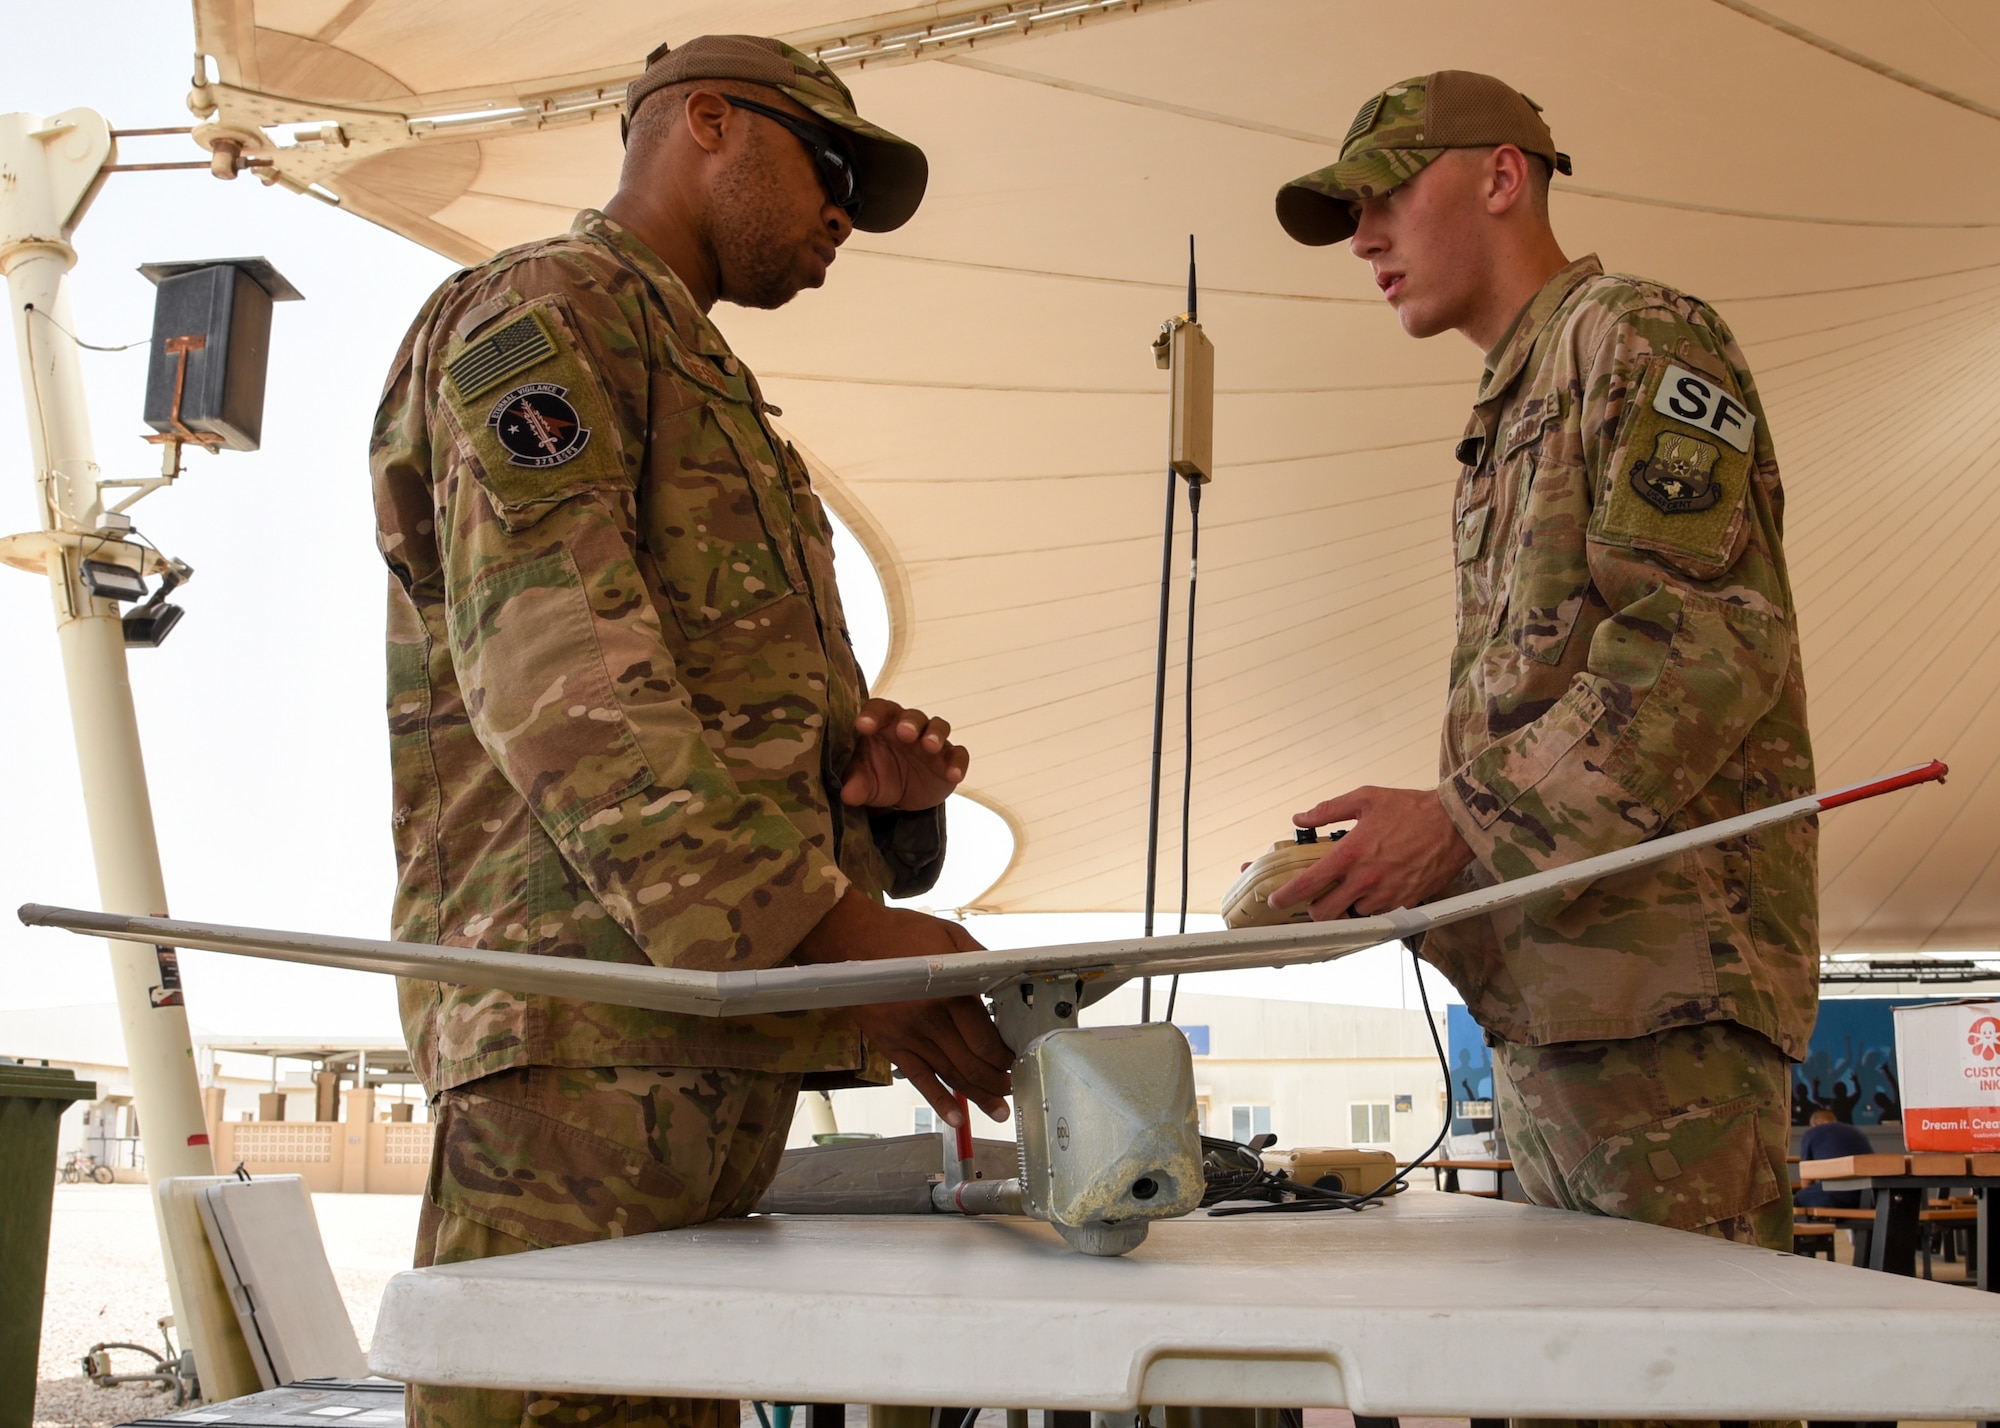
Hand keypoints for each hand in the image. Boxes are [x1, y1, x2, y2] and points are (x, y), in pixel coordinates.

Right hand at [795, 890, 1011, 1126]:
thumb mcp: (948, 934)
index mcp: (948, 992)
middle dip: (998, 1079)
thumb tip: (1006, 979)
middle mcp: (929, 1020)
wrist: (848, 939)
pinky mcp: (891, 1047)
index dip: (1005, 1054)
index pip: (985, 1037)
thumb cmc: (899, 934)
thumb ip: (978, 958)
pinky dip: (940, 1102)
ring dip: (978, 1095)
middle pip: (972, 1063)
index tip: (1017, 1058)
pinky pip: (920, 1080)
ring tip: (999, 1109)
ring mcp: (908, 1037)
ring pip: (951, 1076)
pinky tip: (958, 1119)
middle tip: (1013, 1085)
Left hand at [839, 698, 967, 810]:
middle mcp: (909, 726)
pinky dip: (958, 763)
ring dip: (935, 734)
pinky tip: (954, 775)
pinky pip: (958, 754)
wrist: (902, 796)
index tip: (863, 726)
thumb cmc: (877, 775)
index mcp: (883, 724)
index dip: (872, 715)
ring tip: (931, 746)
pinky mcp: (949, 758)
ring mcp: (932, 741)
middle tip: (904, 733)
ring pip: (938, 727)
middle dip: (910, 723)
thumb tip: (847, 795)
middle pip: (912, 716)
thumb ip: (855, 784)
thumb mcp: (863, 782)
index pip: (878, 710)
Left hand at [1269, 785, 1473, 919]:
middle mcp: (1365, 880)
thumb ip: (1327, 810)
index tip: (1276, 901)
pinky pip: (1377, 916)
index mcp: (1350, 853)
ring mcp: (1386, 895)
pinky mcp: (1404, 903)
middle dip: (1314, 911)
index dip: (1286, 897)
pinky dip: (1368, 909)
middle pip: (1325, 914)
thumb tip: (1300, 818)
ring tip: (1346, 892)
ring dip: (1343, 910)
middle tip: (1314, 900)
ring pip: (1351, 917)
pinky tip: (1370, 892)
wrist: (1454, 824)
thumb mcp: (1365, 798)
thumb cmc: (1411, 809)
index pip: (1308, 884)